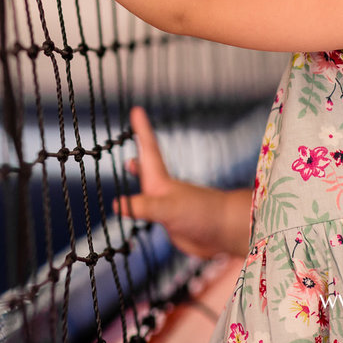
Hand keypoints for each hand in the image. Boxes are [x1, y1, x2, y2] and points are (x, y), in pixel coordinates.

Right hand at [113, 106, 253, 258]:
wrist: (224, 232)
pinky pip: (153, 211)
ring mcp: (168, 206)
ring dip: (140, 176)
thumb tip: (118, 204)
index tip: (137, 110)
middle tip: (131, 137)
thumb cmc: (201, 213)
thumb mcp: (168, 208)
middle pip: (147, 167)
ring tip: (131, 165)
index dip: (142, 130)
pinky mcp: (172, 223)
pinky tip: (144, 208)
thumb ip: (144, 206)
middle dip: (139, 153)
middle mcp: (162, 191)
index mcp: (160, 182)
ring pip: (149, 188)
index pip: (148, 150)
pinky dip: (144, 205)